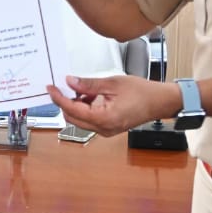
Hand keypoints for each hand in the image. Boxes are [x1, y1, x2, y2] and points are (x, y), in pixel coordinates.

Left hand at [46, 74, 174, 136]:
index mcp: (103, 118)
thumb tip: (70, 82)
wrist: (160, 102)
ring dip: (75, 106)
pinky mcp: (109, 128)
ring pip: (80, 120)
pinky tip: (90, 96)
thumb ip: (88, 84)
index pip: (72, 110)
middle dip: (65, 102)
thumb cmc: (142, 92)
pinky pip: (89, 121)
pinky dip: (84, 109)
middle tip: (62, 86)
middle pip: (72, 118)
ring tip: (82, 90)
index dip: (59, 98)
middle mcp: (103, 129)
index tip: (51, 88)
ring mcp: (106, 131)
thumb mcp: (112, 83)